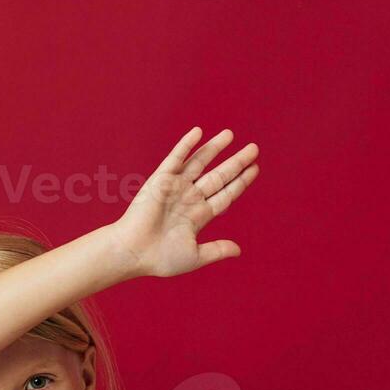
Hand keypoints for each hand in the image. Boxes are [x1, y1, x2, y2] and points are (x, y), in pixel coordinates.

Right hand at [109, 127, 259, 278]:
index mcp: (198, 215)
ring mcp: (175, 187)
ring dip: (214, 148)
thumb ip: (217, 250)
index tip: (255, 169)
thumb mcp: (195, 255)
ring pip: (200, 163)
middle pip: (218, 176)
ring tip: (230, 134)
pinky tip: (198, 131)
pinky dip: (186, 145)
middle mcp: (189, 198)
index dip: (240, 182)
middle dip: (236, 162)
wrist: (134, 252)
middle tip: (254, 149)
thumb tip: (239, 250)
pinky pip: (176, 158)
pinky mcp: (160, 180)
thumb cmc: (160, 258)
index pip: (225, 194)